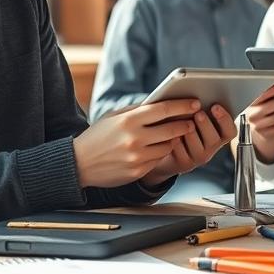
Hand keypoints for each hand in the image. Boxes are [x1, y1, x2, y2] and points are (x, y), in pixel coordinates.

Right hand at [73, 99, 196, 187]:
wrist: (78, 164)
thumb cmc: (97, 136)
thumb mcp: (113, 116)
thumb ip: (137, 110)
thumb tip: (162, 102)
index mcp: (128, 120)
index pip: (163, 109)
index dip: (183, 106)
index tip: (195, 104)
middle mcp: (134, 139)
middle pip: (172, 129)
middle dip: (185, 124)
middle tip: (191, 121)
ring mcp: (136, 157)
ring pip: (168, 147)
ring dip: (173, 140)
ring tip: (172, 135)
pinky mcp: (137, 171)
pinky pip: (158, 161)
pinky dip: (160, 153)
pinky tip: (156, 148)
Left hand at [144, 104, 237, 184]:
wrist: (166, 147)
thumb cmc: (183, 125)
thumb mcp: (195, 116)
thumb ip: (201, 109)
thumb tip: (199, 97)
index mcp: (219, 135)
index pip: (230, 131)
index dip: (225, 119)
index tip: (215, 106)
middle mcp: (211, 148)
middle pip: (214, 139)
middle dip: (206, 125)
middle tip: (198, 113)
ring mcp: (197, 157)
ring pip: (197, 146)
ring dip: (189, 132)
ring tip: (181, 121)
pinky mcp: (183, 163)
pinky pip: (181, 152)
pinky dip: (176, 141)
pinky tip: (171, 133)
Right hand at [242, 84, 273, 162]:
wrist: (259, 129)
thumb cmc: (263, 111)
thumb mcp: (261, 103)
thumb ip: (269, 95)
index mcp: (251, 104)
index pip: (260, 96)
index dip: (271, 91)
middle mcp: (252, 115)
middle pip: (269, 107)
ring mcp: (259, 126)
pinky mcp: (266, 134)